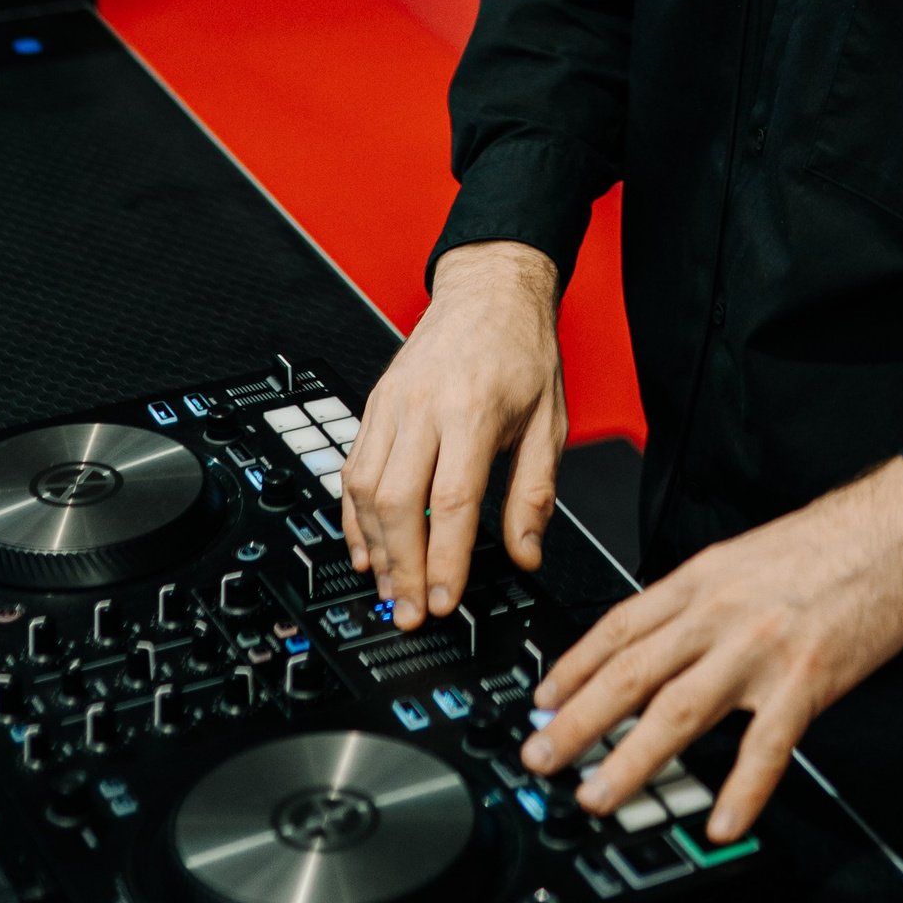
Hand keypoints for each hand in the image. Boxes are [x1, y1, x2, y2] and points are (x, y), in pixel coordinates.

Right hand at [340, 242, 563, 629]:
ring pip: (366, 489)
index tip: (445, 602)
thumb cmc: (521, 351)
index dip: (446, 561)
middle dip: (403, 568)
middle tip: (411, 612)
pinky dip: (353, 516)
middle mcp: (424, 407)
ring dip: (375, 548)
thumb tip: (527, 554)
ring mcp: (391, 405)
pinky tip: (366, 549)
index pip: (453, 501)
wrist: (488, 290)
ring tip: (390, 591)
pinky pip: (351, 469)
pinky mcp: (374, 405)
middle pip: (400, 502)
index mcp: (475, 410)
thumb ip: (536, 494)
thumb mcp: (551, 421)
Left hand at [520, 456, 902, 842]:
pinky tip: (723, 822)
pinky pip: (766, 746)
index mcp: (702, 580)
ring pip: (679, 710)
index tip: (541, 701)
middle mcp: (720, 612)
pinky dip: (743, 790)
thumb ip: (697, 601)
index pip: (619, 626)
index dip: (572, 667)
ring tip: (597, 796)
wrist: (896, 533)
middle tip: (540, 756)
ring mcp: (760, 648)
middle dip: (577, 719)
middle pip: (631, 672)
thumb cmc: (825, 546)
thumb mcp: (742, 558)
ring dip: (631, 760)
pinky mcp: (808, 679)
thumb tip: (653, 641)